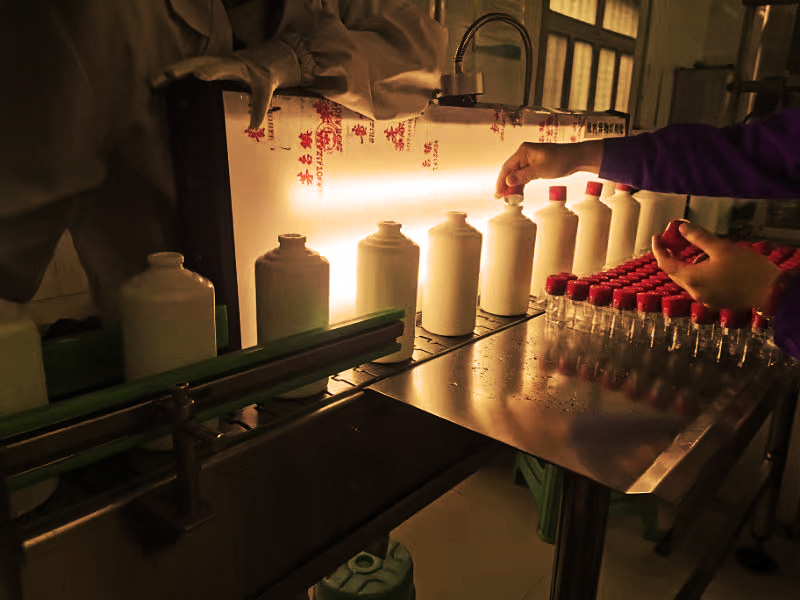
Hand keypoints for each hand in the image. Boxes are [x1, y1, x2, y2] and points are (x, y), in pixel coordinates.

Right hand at [152, 40, 301, 129]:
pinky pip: (187, 70)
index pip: (224, 67)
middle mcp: (220, 60)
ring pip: (188, 64)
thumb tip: (253, 128)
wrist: (262, 61)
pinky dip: (172, 76)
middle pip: (199, 61)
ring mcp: (210, 62)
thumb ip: (259, 107)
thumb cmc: (263, 75)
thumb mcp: (266, 90)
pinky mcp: (205, 66)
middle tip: (169, 73)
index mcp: (236, 65)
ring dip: (171, 72)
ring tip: (154, 82)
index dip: (212, 71)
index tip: (200, 75)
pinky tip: (156, 84)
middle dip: (184, 67)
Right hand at [494, 140, 602, 197]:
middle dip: (505, 185)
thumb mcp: (541, 170)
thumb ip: (523, 176)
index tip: (498, 193)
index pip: (507, 167)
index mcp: (524, 151)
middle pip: (509, 171)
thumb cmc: (561, 160)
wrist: (576, 158)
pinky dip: (520, 184)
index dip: (501, 181)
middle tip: (501, 198)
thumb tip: (507, 181)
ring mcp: (529, 160)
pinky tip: (518, 193)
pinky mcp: (534, 166)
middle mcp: (524, 154)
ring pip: (516, 175)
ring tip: (509, 199)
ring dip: (512, 186)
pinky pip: (523, 176)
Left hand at [651, 222, 780, 309]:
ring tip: (707, 252)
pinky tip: (715, 266)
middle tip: (675, 241)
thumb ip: (698, 237)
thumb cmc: (748, 269)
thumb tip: (681, 228)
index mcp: (692, 279)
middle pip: (675, 273)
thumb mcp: (721, 248)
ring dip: (690, 265)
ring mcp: (705, 300)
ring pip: (689, 280)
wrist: (772, 292)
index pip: (666, 264)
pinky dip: (700, 275)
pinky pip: (701, 287)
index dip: (658, 249)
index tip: (656, 237)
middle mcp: (695, 292)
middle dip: (673, 256)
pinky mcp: (716, 303)